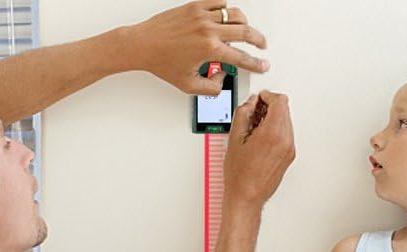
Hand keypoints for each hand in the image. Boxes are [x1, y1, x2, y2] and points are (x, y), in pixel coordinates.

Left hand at [128, 2, 268, 94]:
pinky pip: (219, 2)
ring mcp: (202, 15)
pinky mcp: (195, 5)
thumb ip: (211, 88)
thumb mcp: (188, 85)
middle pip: (245, 31)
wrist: (144, 45)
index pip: (241, 58)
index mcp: (209, 50)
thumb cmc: (162, 62)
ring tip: (246, 29)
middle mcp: (208, 30)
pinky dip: (226, 9)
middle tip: (261, 45)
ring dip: (245, 22)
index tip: (262, 65)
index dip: (255, 64)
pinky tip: (226, 17)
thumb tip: (222, 78)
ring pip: (235, 14)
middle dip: (258, 40)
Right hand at [223, 90, 294, 208]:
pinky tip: (261, 138)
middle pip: (284, 110)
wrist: (247, 196)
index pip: (279, 101)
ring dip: (273, 119)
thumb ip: (243, 114)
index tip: (259, 99)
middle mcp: (285, 141)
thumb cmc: (240, 175)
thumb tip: (250, 103)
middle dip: (270, 107)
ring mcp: (289, 149)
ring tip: (256, 128)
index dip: (267, 96)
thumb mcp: (235, 138)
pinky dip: (276, 130)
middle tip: (255, 112)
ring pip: (286, 121)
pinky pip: (286, 134)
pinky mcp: (289, 156)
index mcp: (273, 134)